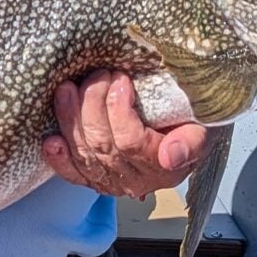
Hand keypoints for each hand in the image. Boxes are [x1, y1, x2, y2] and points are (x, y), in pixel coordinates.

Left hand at [42, 71, 210, 199]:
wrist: (185, 132)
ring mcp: (110, 181)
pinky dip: (58, 158)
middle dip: (93, 104)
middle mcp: (134, 180)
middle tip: (98, 75)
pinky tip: (50, 139)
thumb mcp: (205, 128)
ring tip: (68, 88)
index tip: (121, 80)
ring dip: (70, 118)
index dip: (119, 110)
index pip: (131, 142)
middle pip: (102, 145)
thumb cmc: (192, 123)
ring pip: (83, 153)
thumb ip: (192, 142)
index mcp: (162, 168)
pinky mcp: (92, 177)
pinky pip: (71, 173)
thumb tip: (171, 156)